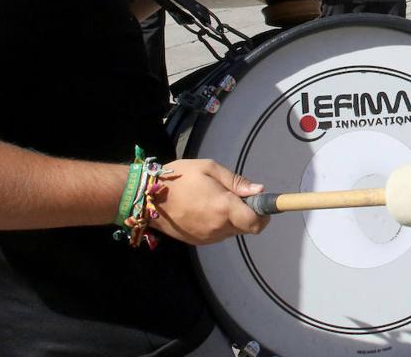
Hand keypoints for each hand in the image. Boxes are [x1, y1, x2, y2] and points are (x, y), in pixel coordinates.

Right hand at [149, 159, 269, 244]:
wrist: (147, 198)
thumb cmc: (179, 177)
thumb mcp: (209, 169)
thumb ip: (236, 181)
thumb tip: (259, 191)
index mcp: (224, 208)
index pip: (256, 223)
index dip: (263, 215)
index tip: (260, 203)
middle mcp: (218, 227)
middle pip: (246, 227)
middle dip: (247, 213)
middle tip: (233, 196)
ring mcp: (208, 237)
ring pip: (233, 231)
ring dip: (232, 219)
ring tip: (214, 201)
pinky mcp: (198, 242)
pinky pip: (219, 234)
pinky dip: (219, 224)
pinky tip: (205, 210)